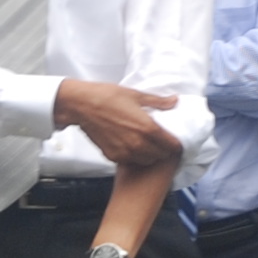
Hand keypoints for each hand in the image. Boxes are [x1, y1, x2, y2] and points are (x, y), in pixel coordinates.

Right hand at [53, 79, 184, 171]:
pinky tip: (132, 146)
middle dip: (164, 150)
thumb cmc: (108, 97)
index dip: (176, 144)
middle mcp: (138, 144)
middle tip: (161, 142)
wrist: (82, 106)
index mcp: (148, 128)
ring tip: (148, 145)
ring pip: (147, 161)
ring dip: (150, 155)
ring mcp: (125, 153)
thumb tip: (174, 101)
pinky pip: (131, 161)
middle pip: (161, 156)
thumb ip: (158, 102)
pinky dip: (135, 157)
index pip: (172, 145)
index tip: (174, 140)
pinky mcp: (113, 156)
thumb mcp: (136, 95)